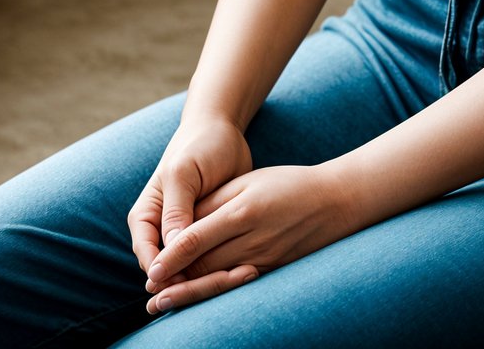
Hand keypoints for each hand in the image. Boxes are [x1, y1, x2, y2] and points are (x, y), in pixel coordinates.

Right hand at [127, 114, 252, 279]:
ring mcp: (184, 235)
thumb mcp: (184, 173)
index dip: (166, 276)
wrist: (222, 130)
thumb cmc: (199, 147)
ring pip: (191, 269)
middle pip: (169, 270)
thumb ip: (176, 211)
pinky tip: (246, 268)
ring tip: (238, 276)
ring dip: (211, 277)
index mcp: (145, 218)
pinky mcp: (207, 233)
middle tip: (222, 283)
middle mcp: (161, 232)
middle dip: (192, 282)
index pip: (149, 259)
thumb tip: (170, 253)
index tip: (190, 284)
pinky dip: (225, 265)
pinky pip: (211, 259)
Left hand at [144, 163, 354, 315]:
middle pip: (205, 266)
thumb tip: (182, 223)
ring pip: (219, 280)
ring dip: (190, 293)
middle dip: (175, 282)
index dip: (171, 257)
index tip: (151, 271)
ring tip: (164, 303)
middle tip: (149, 295)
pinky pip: (238, 285)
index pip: (197, 238)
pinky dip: (215, 292)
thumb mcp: (249, 181)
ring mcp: (264, 259)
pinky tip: (200, 297)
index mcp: (243, 211)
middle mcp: (253, 240)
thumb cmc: (287, 184)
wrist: (334, 201)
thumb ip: (215, 200)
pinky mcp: (272, 269)